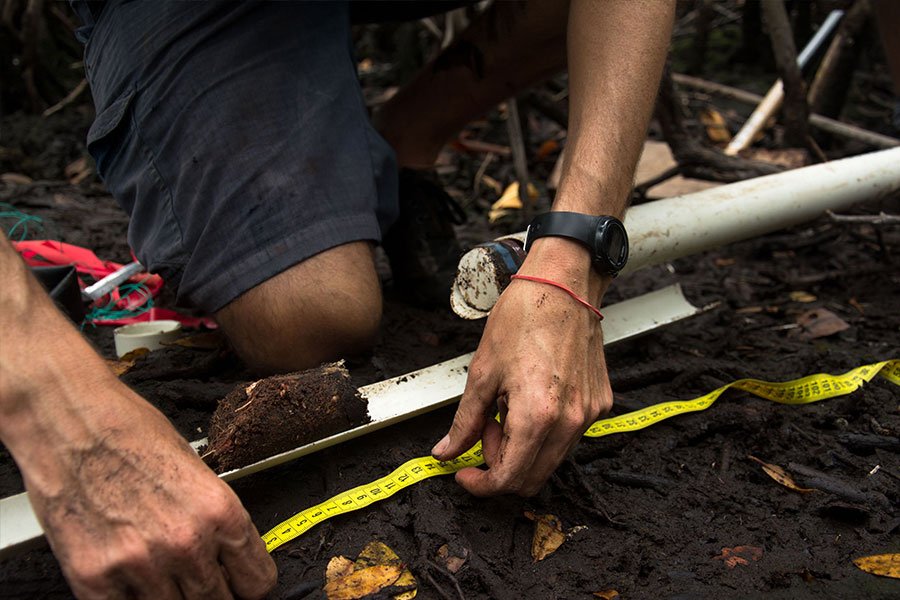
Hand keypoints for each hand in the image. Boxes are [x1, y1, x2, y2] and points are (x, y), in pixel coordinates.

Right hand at [19, 376, 276, 598]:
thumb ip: (213, 515)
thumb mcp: (195, 467)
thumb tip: (229, 551)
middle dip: (213, 593)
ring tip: (159, 572)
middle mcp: (186, 542)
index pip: (257, 581)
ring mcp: (140, 564)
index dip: (249, 584)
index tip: (241, 583)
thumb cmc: (130, 430)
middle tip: (198, 579)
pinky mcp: (93, 577)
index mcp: (219, 510)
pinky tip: (128, 579)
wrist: (68, 420)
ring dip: (171, 597)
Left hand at [432, 240, 612, 495]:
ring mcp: (588, 414)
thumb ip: (465, 421)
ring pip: (551, 459)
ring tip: (507, 407)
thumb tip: (447, 452)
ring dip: (522, 447)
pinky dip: (544, 431)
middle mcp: (570, 422)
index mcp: (537, 416)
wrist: (563, 285)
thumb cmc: (523, 318)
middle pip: (532, 478)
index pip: (509, 478)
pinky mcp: (600, 403)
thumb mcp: (482, 372)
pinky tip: (530, 397)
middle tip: (484, 429)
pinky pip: (568, 436)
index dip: (481, 484)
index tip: (463, 473)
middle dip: (500, 464)